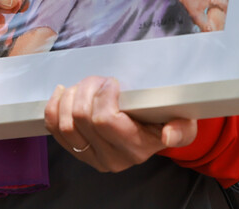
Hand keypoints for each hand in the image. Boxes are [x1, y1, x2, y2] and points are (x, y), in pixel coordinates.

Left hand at [44, 76, 196, 172]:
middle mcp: (111, 159)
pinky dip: (55, 105)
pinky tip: (65, 92)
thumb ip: (181, 129)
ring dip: (72, 95)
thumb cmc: (167, 118)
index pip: (104, 120)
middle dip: (88, 88)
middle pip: (81, 116)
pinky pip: (53, 128)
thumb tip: (169, 135)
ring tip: (87, 85)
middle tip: (101, 79)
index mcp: (136, 149)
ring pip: (65, 122)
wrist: (154, 132)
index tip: (114, 82)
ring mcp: (90, 157)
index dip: (103, 94)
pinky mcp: (76, 150)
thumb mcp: (184, 122)